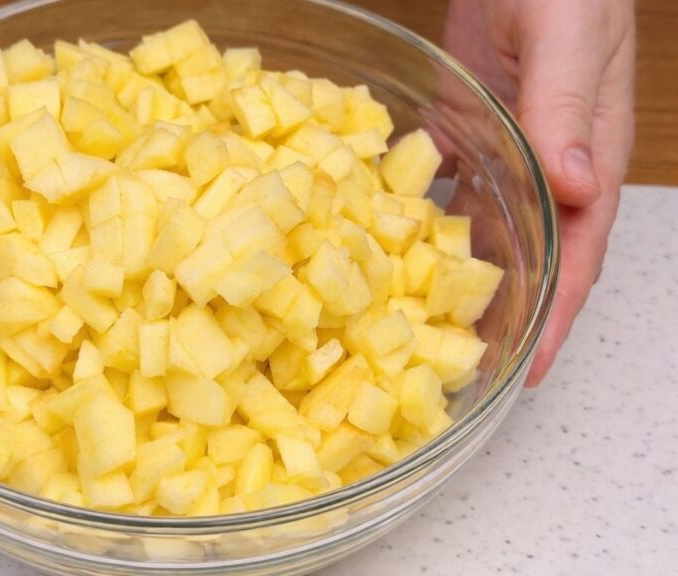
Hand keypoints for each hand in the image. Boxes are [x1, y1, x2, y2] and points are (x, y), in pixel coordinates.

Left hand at [443, 0, 634, 385]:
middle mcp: (549, 165)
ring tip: (423, 328)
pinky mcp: (466, 128)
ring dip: (461, 279)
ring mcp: (506, 148)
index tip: (528, 369)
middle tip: (460, 367)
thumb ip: (568, 108)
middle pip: (532, 258)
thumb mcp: (570, 38)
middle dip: (506, 315)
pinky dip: (427, 222)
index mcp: (588, 155)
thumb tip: (577, 189)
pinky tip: (395, 252)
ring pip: (488, 231)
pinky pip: (449, 188)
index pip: (578, 253)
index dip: (557, 315)